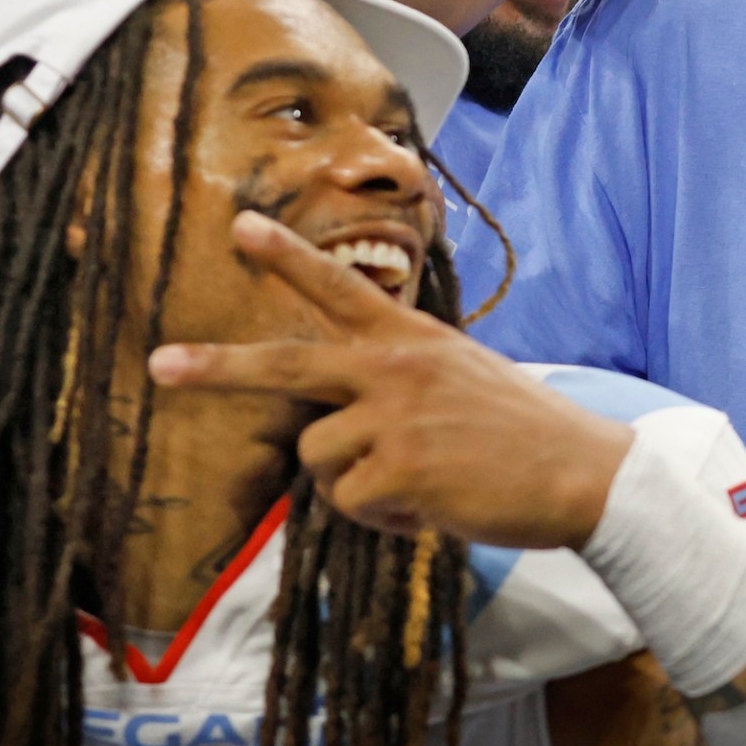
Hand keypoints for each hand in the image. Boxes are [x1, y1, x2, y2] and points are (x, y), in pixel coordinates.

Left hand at [149, 211, 630, 545]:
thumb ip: (400, 386)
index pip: (340, 287)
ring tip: (421, 486)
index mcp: (412, 341)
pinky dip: (387, 519)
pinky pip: (354, 504)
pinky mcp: (399, 469)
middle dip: (217, 367)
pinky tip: (435, 508)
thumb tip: (340, 433)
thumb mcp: (463, 380)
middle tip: (160, 365)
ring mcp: (394, 416)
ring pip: (321, 461)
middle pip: (287, 364)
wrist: (585, 472)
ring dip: (358, 486)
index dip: (286, 257)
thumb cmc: (527, 435)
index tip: (239, 227)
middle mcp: (395, 368)